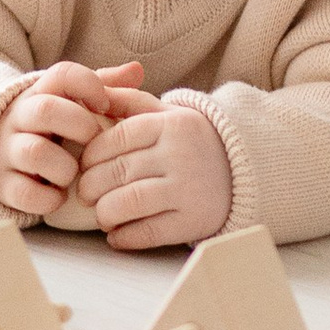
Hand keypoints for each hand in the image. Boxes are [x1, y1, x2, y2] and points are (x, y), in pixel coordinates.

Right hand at [0, 58, 140, 217]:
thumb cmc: (50, 128)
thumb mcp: (70, 103)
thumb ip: (104, 86)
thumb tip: (136, 70)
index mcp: (40, 93)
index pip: (62, 74)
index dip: (89, 85)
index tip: (104, 105)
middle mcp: (20, 118)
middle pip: (46, 109)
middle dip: (79, 126)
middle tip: (93, 141)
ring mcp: (8, 151)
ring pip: (34, 152)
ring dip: (64, 168)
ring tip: (74, 174)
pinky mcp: (4, 184)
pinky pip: (26, 193)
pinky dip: (49, 199)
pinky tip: (60, 196)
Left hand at [78, 96, 232, 250]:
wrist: (245, 171)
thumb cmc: (191, 141)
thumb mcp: (166, 113)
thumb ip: (129, 101)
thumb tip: (90, 92)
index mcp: (170, 124)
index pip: (114, 138)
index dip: (91, 156)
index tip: (84, 166)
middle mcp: (179, 154)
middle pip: (117, 171)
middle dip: (90, 186)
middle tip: (85, 194)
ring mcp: (188, 189)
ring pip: (128, 202)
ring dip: (104, 213)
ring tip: (101, 214)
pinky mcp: (193, 221)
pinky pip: (148, 232)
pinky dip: (125, 237)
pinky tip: (117, 235)